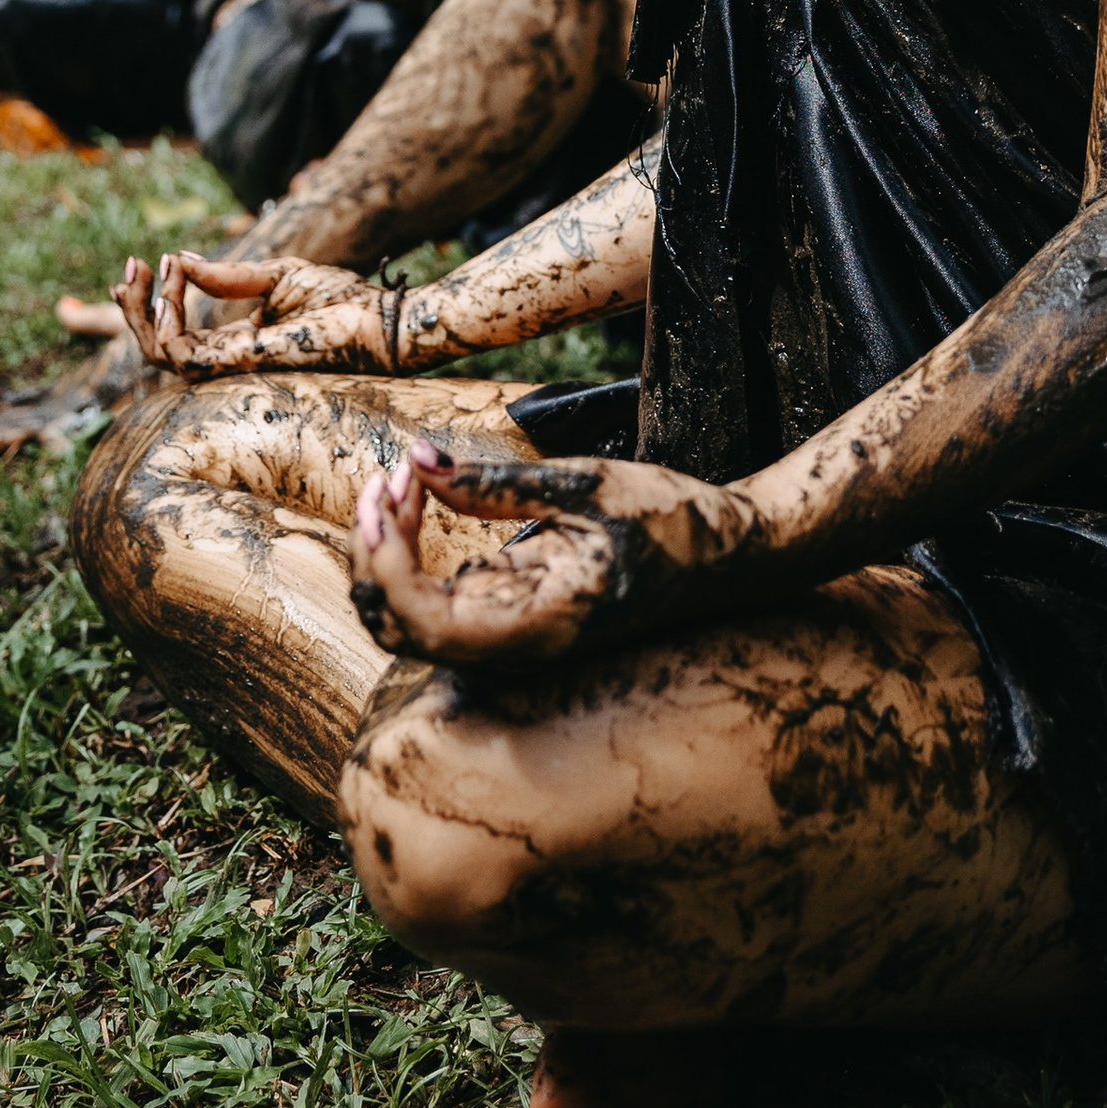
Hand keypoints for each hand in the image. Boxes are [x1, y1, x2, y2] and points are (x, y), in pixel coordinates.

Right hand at [111, 247, 428, 373]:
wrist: (377, 318)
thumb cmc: (340, 301)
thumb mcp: (277, 276)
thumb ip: (229, 275)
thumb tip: (182, 260)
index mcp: (236, 341)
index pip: (178, 334)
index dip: (156, 300)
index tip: (158, 257)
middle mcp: (229, 358)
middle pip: (159, 350)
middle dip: (134, 312)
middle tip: (127, 271)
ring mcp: (234, 364)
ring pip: (164, 357)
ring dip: (144, 315)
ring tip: (144, 276)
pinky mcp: (245, 363)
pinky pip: (187, 357)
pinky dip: (169, 325)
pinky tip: (170, 292)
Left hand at [349, 442, 753, 669]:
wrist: (731, 555)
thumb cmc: (673, 522)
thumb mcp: (588, 486)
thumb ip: (498, 482)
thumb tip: (420, 459)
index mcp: (538, 628)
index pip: (423, 622)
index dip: (386, 560)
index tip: (391, 488)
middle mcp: (517, 648)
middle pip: (401, 628)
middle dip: (375, 552)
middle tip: (390, 477)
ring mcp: (511, 636)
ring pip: (411, 619)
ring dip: (388, 550)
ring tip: (403, 480)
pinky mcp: (510, 613)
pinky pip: (437, 599)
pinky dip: (414, 549)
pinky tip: (425, 495)